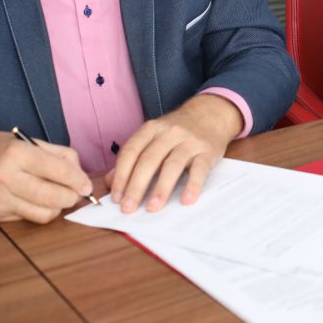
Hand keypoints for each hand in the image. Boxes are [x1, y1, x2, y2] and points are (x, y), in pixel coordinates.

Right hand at [0, 131, 93, 223]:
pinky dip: (37, 210)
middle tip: (76, 193)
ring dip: (57, 208)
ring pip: (43, 214)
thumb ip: (57, 154)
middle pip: (54, 197)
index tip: (86, 185)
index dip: (78, 180)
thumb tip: (80, 174)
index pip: (58, 170)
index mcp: (16, 153)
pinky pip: (27, 218)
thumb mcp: (25, 141)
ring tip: (56, 197)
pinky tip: (34, 200)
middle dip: (72, 197)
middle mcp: (6, 177)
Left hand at [107, 95, 241, 212]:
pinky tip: (186, 200)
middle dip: (136, 186)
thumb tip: (111, 182)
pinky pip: (199, 169)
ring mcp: (189, 141)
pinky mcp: (207, 151)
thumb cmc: (177, 132)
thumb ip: (133, 157)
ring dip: (160, 188)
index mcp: (151, 129)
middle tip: (128, 208)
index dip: (121, 175)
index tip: (116, 198)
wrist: (211, 113)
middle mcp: (169, 133)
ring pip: (172, 165)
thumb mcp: (153, 137)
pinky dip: (192, 185)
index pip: (131, 152)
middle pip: (149, 160)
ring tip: (152, 208)